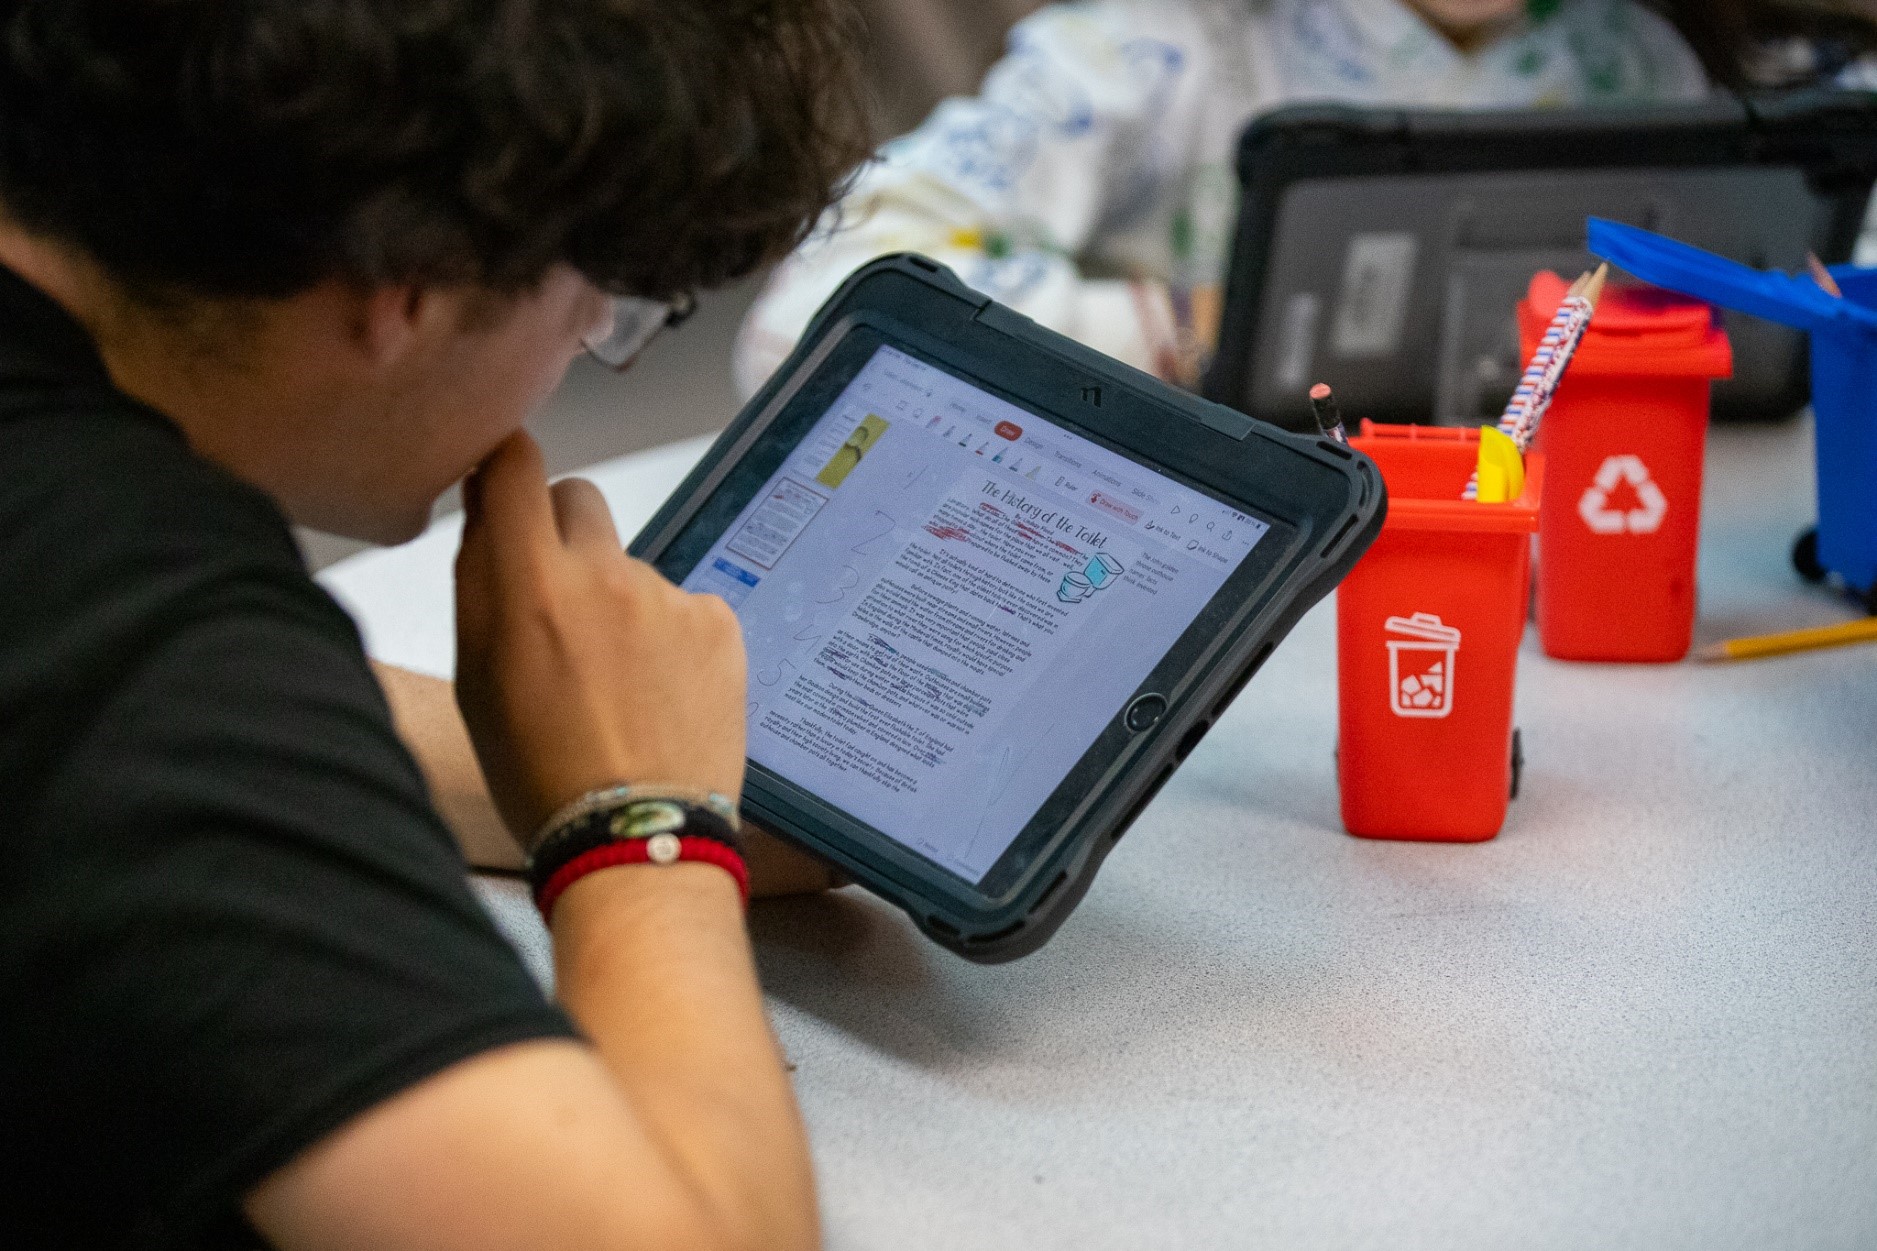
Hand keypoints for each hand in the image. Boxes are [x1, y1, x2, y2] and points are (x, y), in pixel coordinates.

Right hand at [453, 433, 747, 844]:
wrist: (637, 838)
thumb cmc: (543, 773)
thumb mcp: (476, 678)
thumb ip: (478, 583)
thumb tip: (483, 513)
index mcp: (531, 584)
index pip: (515, 464)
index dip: (503, 464)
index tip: (500, 481)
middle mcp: (605, 575)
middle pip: (577, 500)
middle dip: (560, 534)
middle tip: (557, 604)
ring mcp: (670, 596)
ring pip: (630, 567)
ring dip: (618, 602)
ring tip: (615, 684)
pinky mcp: (719, 622)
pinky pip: (682, 605)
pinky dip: (669, 637)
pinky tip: (659, 694)